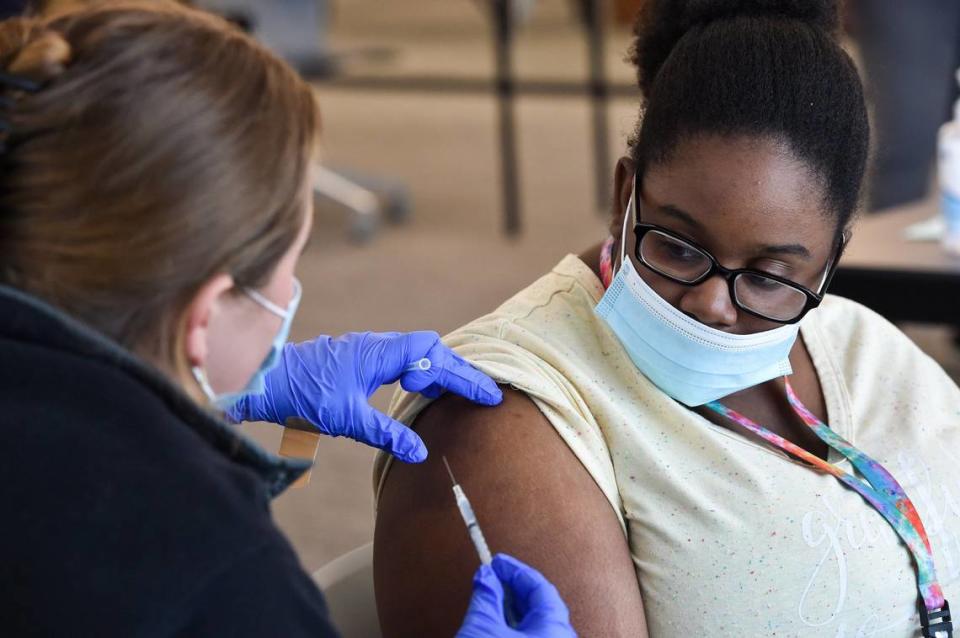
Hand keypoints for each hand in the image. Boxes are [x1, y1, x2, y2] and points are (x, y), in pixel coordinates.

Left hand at [227, 331, 501, 462]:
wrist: (264, 380)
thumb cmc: (302, 396)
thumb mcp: (347, 419)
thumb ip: (386, 434)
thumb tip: (420, 452)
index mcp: (380, 354)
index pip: (434, 356)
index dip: (462, 373)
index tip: (486, 393)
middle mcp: (377, 345)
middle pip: (431, 350)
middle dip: (458, 371)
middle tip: (483, 394)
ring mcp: (367, 348)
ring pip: (415, 352)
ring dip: (438, 370)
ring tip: (455, 394)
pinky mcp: (358, 356)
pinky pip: (400, 357)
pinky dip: (418, 370)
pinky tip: (417, 388)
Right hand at [457, 554, 576, 637]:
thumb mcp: (482, 629)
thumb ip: (485, 597)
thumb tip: (486, 576)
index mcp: (554, 629)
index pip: (539, 587)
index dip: (516, 571)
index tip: (496, 562)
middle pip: (540, 604)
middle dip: (513, 588)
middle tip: (492, 577)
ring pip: (535, 623)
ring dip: (512, 608)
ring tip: (490, 598)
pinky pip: (532, 636)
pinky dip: (515, 626)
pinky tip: (497, 623)